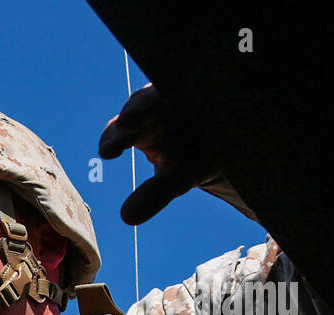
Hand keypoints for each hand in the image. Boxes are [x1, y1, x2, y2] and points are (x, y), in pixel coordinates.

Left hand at [99, 83, 220, 225]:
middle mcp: (154, 102)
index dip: (113, 139)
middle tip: (128, 124)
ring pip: (170, 86)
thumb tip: (127, 218)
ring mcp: (179, 87)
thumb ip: (153, 195)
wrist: (224, 138)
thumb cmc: (190, 157)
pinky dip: (209, 79)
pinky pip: (204, 77)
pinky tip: (213, 81)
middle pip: (141, 104)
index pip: (120, 130)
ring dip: (169, 92)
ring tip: (176, 98)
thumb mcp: (175, 177)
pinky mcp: (205, 79)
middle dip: (135, 112)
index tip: (108, 152)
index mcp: (139, 126)